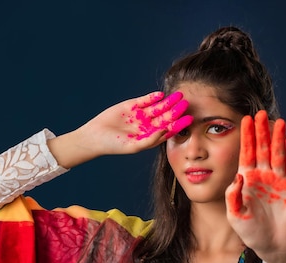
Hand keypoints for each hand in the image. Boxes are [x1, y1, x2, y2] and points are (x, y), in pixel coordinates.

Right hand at [75, 91, 193, 155]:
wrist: (96, 135)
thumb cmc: (114, 145)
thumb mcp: (134, 146)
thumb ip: (150, 140)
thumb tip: (165, 132)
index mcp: (151, 136)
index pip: (169, 129)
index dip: (179, 124)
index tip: (189, 119)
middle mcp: (149, 125)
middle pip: (166, 117)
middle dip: (176, 111)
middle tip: (186, 105)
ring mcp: (142, 114)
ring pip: (158, 107)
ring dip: (168, 102)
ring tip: (177, 96)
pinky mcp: (133, 105)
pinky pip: (146, 100)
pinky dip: (153, 97)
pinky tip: (160, 95)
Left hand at [225, 110, 285, 262]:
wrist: (272, 245)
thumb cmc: (250, 231)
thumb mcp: (235, 215)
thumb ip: (233, 195)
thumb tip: (238, 175)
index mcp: (247, 179)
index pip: (246, 152)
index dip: (246, 137)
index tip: (245, 120)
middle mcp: (263, 175)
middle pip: (262, 148)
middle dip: (261, 131)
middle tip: (260, 113)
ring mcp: (279, 179)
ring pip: (278, 153)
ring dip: (278, 138)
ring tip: (277, 121)